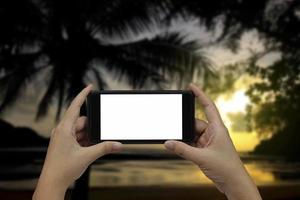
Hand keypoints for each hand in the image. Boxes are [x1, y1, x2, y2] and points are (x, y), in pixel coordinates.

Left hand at [33, 85, 121, 199]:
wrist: (52, 183)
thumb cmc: (62, 169)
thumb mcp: (87, 156)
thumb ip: (104, 148)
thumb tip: (117, 144)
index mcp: (64, 129)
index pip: (75, 107)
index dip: (83, 95)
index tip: (89, 87)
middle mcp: (62, 131)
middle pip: (81, 121)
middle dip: (92, 128)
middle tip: (100, 136)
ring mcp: (62, 138)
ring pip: (80, 131)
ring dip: (88, 137)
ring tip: (92, 148)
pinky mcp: (64, 144)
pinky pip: (77, 138)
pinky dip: (85, 141)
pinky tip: (89, 149)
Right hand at [164, 83, 261, 199]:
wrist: (233, 184)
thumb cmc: (226, 168)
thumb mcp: (201, 157)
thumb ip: (182, 150)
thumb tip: (168, 143)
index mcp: (217, 128)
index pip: (208, 106)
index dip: (200, 95)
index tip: (191, 86)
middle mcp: (213, 133)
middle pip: (194, 123)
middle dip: (184, 127)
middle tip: (174, 129)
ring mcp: (209, 142)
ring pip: (192, 134)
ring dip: (184, 139)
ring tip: (176, 143)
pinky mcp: (205, 150)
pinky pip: (192, 143)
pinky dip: (185, 145)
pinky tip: (179, 148)